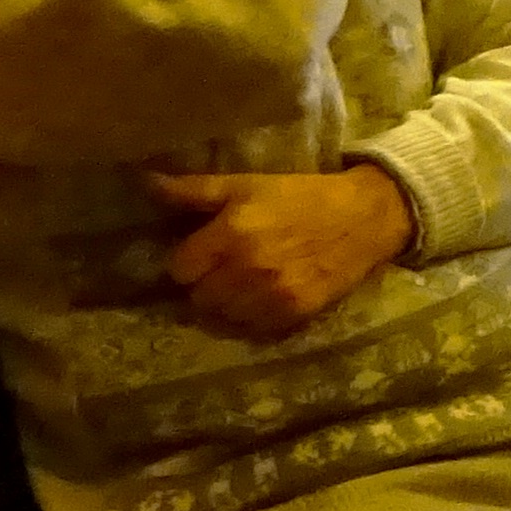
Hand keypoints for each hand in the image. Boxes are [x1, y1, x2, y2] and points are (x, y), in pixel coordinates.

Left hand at [149, 163, 413, 337]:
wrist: (366, 216)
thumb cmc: (301, 196)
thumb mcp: (247, 184)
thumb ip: (194, 189)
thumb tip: (143, 180)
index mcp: (232, 232)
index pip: (180, 269)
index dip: (190, 261)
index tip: (205, 253)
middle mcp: (248, 267)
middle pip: (198, 297)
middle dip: (206, 284)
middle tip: (225, 270)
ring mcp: (272, 294)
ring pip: (222, 317)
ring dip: (227, 304)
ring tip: (243, 286)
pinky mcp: (295, 313)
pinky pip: (252, 329)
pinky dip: (252, 318)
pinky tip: (264, 298)